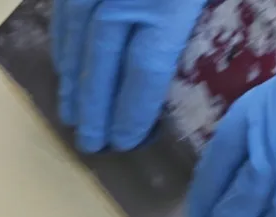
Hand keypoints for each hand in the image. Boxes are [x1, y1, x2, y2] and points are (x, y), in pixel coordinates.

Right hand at [51, 0, 205, 151]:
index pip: (145, 68)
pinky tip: (65, 71)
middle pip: (102, 64)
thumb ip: (212, 32)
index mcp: (171, 3)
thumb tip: (197, 85)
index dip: (132, 111)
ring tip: (72, 117)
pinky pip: (63, 13)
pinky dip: (63, 46)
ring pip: (76, 42)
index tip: (125, 141)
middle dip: (94, 110)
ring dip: (72, 84)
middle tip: (91, 144)